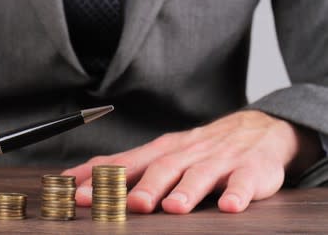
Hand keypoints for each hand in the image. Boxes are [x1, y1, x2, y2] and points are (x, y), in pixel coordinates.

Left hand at [64, 110, 322, 213]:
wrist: (258, 129)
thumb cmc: (201, 148)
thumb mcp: (163, 154)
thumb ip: (128, 168)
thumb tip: (83, 181)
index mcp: (162, 151)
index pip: (126, 163)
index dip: (102, 178)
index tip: (78, 193)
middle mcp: (186, 153)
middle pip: (162, 168)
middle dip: (144, 187)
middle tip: (128, 204)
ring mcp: (218, 161)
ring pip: (199, 174)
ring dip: (185, 190)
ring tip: (173, 207)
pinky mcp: (250, 170)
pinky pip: (243, 181)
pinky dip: (237, 193)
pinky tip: (231, 205)